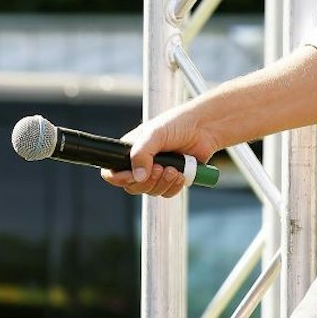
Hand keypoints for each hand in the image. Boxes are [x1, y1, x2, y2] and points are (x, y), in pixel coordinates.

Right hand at [101, 107, 221, 198]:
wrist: (204, 128)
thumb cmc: (177, 124)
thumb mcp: (155, 134)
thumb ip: (142, 154)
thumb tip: (138, 177)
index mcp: (130, 151)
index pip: (112, 172)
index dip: (119, 178)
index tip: (132, 175)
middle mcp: (141, 163)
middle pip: (132, 186)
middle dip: (147, 181)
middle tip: (160, 168)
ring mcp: (156, 172)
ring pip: (151, 192)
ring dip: (163, 183)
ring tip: (174, 169)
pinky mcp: (172, 179)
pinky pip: (167, 193)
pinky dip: (174, 187)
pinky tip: (181, 174)